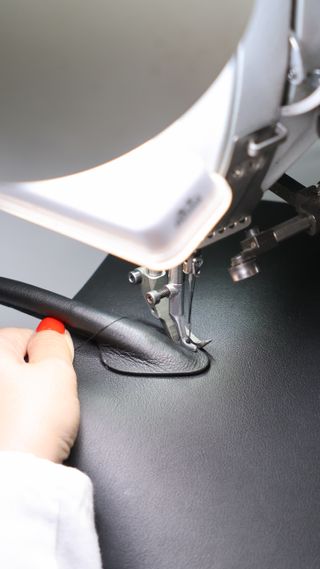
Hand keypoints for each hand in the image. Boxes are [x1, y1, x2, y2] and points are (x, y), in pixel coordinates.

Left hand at [0, 320, 78, 463]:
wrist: (19, 477)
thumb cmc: (29, 428)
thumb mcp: (58, 371)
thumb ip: (56, 341)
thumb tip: (52, 331)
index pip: (26, 336)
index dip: (49, 354)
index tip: (56, 374)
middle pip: (17, 365)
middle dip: (35, 378)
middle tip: (48, 400)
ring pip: (11, 393)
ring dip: (25, 402)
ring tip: (37, 422)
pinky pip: (8, 416)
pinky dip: (16, 422)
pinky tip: (25, 435)